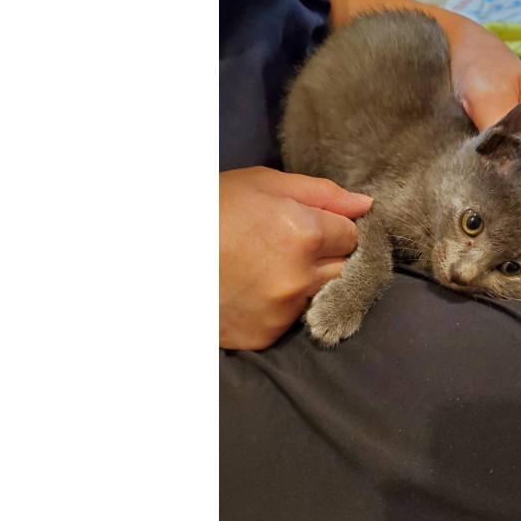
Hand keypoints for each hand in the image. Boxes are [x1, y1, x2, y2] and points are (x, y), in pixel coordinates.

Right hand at [219, 167, 372, 349]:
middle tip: (287, 246)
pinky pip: (290, 320)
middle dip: (325, 257)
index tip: (310, 225)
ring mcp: (282, 310)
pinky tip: (249, 290)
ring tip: (263, 267)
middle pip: (343, 269)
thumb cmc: (209, 207)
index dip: (333, 228)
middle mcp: (300, 276)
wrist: (155, 252)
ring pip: (318, 296)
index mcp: (305, 233)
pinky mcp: (264, 336)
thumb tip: (365, 206)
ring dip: (303, 283)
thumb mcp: (263, 184)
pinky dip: (277, 307)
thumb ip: (322, 194)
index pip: (352, 236)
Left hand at [438, 12, 520, 236]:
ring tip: (495, 236)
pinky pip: (519, 191)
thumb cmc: (477, 62)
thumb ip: (504, 130)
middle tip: (511, 247)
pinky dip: (507, 207)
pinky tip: (482, 215)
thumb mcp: (490, 91)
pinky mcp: (508, 158)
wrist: (450, 46)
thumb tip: (511, 171)